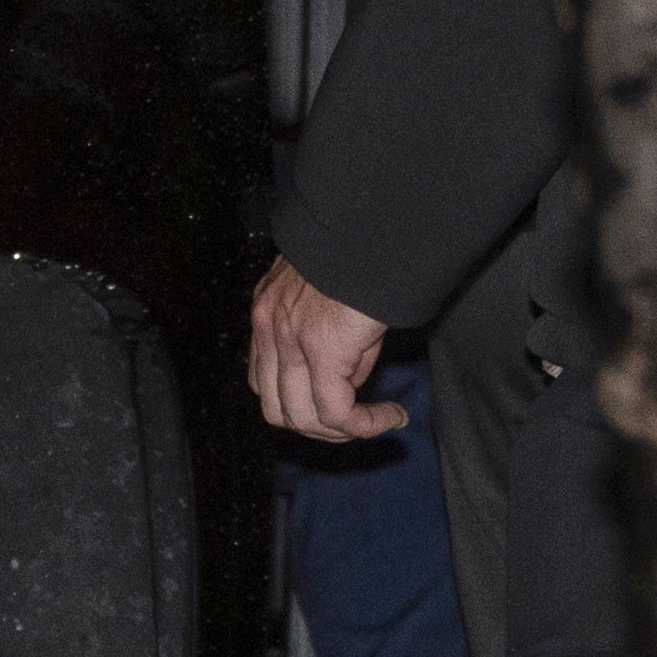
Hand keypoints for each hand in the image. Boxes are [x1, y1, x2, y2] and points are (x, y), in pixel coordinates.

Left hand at [247, 254, 402, 442]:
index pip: (264, 381)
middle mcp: (268, 326)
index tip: (337, 407)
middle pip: (276, 410)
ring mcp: (289, 339)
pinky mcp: (321, 349)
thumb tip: (349, 380)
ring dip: (341, 433)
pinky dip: (365, 424)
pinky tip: (392, 416)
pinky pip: (337, 412)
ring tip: (378, 421)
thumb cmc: (363, 250)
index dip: (299, 405)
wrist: (374, 224)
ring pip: (302, 419)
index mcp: (267, 310)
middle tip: (356, 424)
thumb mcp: (332, 294)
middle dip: (317, 428)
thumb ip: (330, 336)